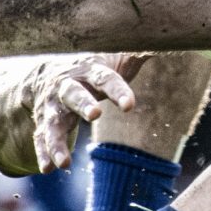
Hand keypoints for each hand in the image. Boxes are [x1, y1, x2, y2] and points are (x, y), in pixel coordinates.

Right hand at [26, 52, 147, 172]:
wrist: (44, 73)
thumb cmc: (92, 68)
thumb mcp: (114, 57)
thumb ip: (138, 54)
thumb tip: (170, 41)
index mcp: (90, 69)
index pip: (106, 78)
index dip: (118, 90)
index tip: (129, 105)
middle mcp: (68, 86)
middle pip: (74, 94)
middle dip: (84, 103)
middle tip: (95, 114)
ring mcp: (53, 106)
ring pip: (53, 122)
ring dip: (56, 142)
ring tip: (63, 162)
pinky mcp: (43, 123)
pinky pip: (40, 138)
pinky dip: (43, 153)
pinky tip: (47, 169)